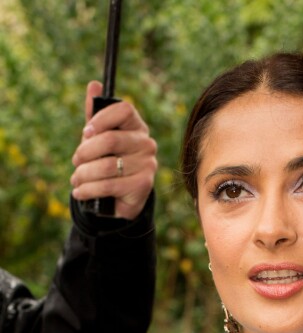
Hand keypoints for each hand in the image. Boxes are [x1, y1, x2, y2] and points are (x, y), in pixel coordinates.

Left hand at [70, 81, 157, 219]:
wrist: (120, 199)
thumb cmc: (108, 163)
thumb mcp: (98, 138)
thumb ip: (95, 114)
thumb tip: (94, 85)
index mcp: (137, 127)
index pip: (124, 110)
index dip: (101, 118)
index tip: (86, 132)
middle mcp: (147, 144)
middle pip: (110, 140)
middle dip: (85, 152)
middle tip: (76, 161)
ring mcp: (148, 165)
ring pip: (106, 165)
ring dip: (84, 174)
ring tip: (76, 180)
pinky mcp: (144, 185)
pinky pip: (109, 185)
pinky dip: (88, 189)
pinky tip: (80, 192)